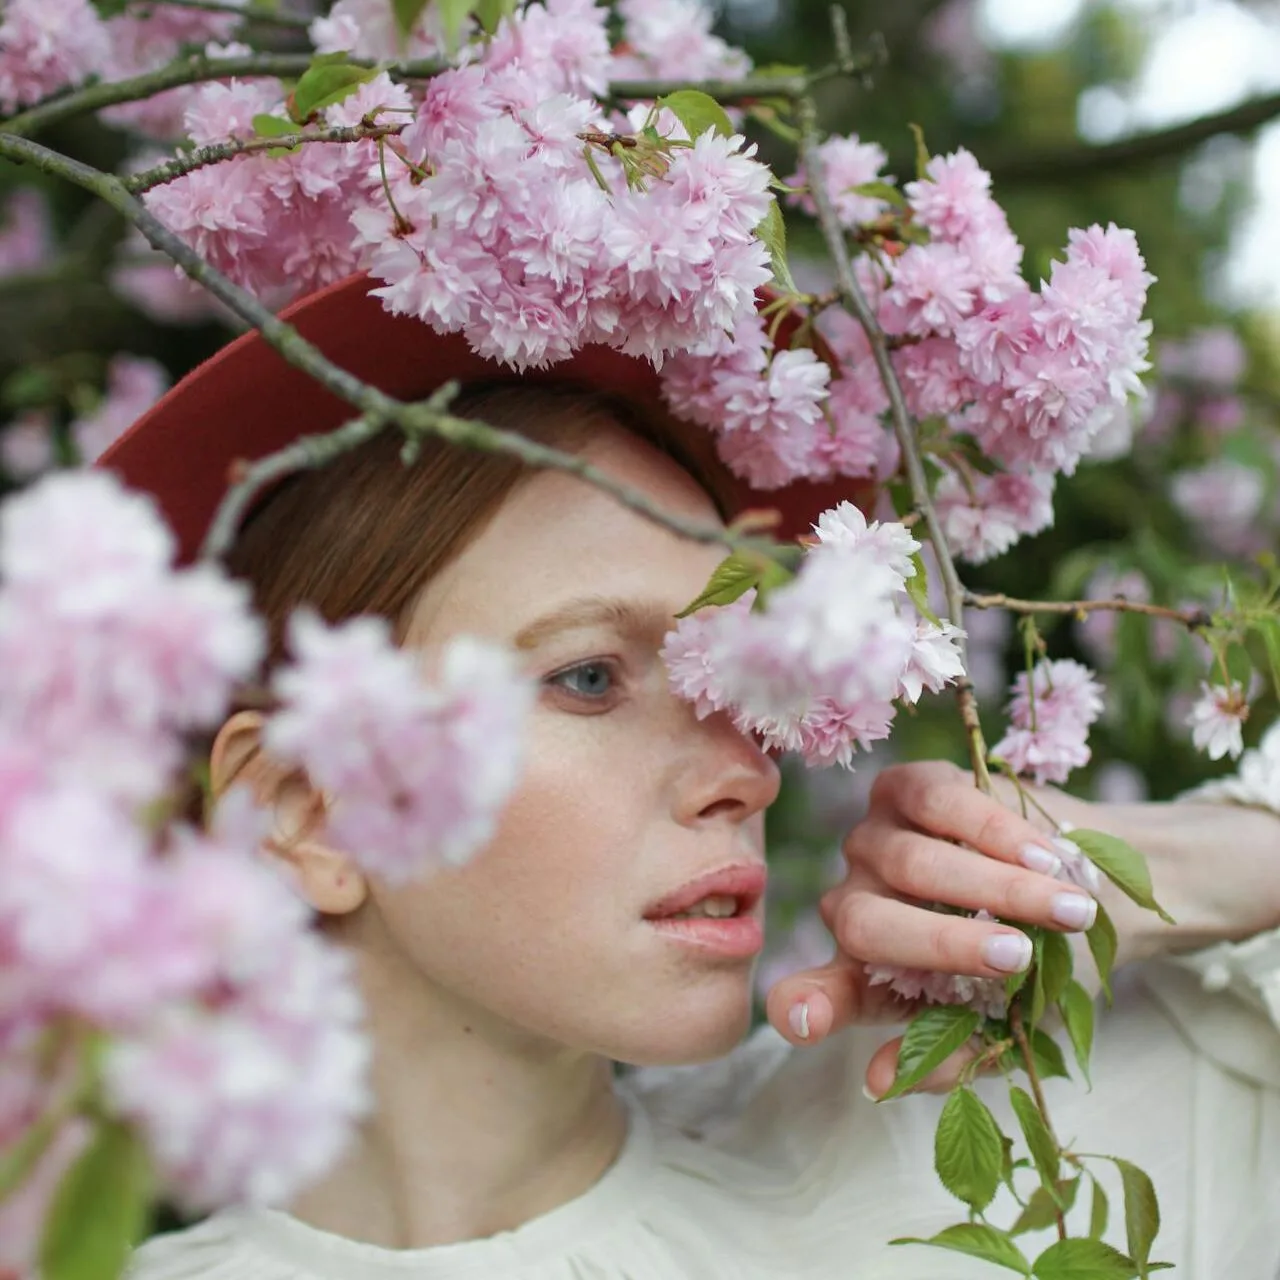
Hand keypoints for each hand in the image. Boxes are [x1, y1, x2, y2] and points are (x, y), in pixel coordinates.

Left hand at [763, 760, 1100, 1094]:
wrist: (1085, 890)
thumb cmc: (1036, 964)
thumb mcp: (1000, 1024)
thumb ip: (947, 1055)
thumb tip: (878, 1083)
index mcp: (864, 974)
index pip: (815, 994)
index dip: (806, 1006)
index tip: (806, 1022)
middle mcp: (852, 905)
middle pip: (869, 924)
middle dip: (947, 944)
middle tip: (1019, 956)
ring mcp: (873, 842)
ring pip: (912, 864)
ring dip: (995, 889)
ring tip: (1066, 910)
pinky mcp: (906, 788)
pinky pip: (938, 804)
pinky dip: (996, 833)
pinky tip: (1045, 857)